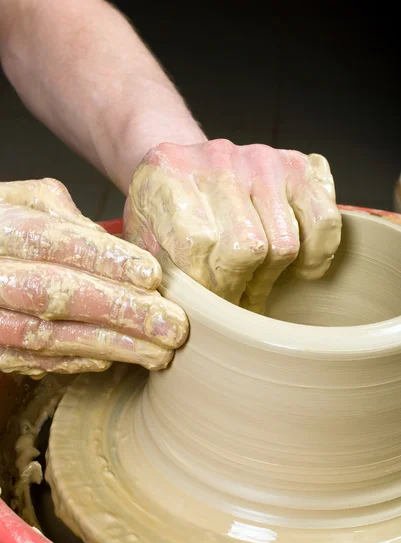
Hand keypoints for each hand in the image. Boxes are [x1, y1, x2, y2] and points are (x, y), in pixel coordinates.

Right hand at [0, 179, 187, 376]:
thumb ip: (64, 216)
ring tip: (159, 352)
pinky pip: (34, 360)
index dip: (104, 259)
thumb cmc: (0, 227)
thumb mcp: (23, 201)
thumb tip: (111, 245)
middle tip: (171, 324)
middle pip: (57, 295)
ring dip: (111, 346)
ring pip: (49, 336)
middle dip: (121, 311)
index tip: (152, 275)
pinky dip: (78, 361)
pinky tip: (117, 359)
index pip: (54, 241)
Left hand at [125, 139, 340, 313]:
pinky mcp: (296, 164)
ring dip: (273, 275)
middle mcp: (215, 159)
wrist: (180, 164)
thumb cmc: (161, 210)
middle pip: (248, 248)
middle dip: (242, 287)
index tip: (211, 305)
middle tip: (235, 296)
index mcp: (165, 176)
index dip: (209, 288)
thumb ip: (152, 274)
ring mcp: (260, 159)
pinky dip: (316, 253)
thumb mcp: (139, 239)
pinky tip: (296, 262)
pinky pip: (324, 221)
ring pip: (286, 243)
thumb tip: (175, 322)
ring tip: (256, 279)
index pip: (199, 246)